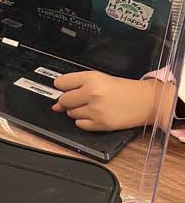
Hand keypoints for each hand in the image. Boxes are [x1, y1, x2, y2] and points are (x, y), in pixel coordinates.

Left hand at [52, 72, 167, 130]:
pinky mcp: (100, 124)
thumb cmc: (123, 90)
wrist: (146, 101)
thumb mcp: (100, 79)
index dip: (63, 86)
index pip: (60, 83)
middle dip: (70, 101)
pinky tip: (96, 115)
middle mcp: (92, 93)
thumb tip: (55, 105)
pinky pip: (79, 124)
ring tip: (94, 106)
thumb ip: (75, 87)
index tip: (68, 88)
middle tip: (85, 98)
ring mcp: (96, 110)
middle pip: (63, 100)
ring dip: (78, 111)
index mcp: (91, 78)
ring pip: (70, 113)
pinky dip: (85, 121)